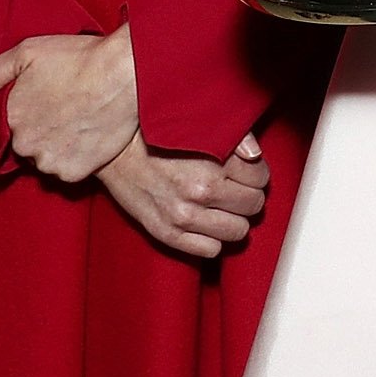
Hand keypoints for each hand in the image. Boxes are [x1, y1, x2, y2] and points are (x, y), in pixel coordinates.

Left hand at [0, 28, 139, 182]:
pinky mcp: (74, 173)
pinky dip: (75, 158)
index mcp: (10, 117)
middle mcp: (24, 145)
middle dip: (40, 130)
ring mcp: (49, 162)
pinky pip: (68, 170)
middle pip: (26, 144)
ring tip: (78, 122)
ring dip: (56, 146)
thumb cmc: (78, 59)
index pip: (7, 125)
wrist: (125, 76)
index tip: (45, 102)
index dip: (26, 113)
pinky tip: (87, 136)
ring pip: (46, 159)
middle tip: (64, 109)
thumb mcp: (27, 51)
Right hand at [96, 131, 272, 257]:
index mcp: (214, 162)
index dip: (256, 174)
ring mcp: (183, 216)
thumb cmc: (156, 134)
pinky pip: (211, 250)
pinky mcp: (167, 234)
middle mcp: (200, 192)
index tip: (246, 171)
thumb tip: (256, 155)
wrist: (114, 150)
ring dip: (234, 219)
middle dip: (248, 196)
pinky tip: (205, 222)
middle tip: (235, 188)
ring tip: (221, 206)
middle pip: (253, 206)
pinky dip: (212, 238)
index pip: (261, 178)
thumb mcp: (198, 126)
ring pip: (238, 232)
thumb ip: (235, 138)